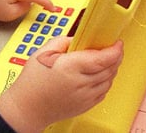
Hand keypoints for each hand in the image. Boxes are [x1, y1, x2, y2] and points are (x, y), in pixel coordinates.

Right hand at [0, 37, 123, 132]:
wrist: (28, 107)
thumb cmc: (32, 81)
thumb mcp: (42, 52)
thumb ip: (63, 41)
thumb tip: (78, 38)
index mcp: (69, 66)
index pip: (102, 59)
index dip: (114, 50)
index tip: (117, 43)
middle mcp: (80, 83)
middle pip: (109, 68)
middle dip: (115, 57)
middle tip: (113, 48)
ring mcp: (85, 96)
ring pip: (109, 80)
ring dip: (111, 69)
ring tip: (104, 61)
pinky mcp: (86, 105)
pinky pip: (104, 91)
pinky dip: (105, 81)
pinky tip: (97, 75)